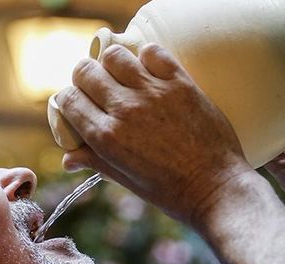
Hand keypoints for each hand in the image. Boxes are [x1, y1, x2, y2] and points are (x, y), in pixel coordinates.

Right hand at [54, 43, 254, 227]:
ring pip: (115, 55)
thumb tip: (68, 158)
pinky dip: (147, 57)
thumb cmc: (170, 191)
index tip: (79, 103)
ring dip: (113, 63)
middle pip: (85, 71)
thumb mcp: (126, 180)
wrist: (216, 188)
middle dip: (85, 76)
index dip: (69, 99)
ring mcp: (153, 93)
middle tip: (98, 86)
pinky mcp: (180, 83)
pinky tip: (151, 72)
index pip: (68, 99)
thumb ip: (95, 161)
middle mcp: (125, 110)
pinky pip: (152, 52)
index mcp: (106, 137)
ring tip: (123, 76)